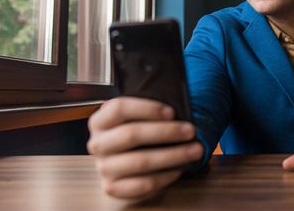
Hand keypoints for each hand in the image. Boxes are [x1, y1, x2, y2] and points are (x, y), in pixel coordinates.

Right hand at [87, 97, 203, 199]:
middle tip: (191, 130)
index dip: (147, 108)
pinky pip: (142, 184)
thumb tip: (181, 104)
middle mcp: (98, 144)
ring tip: (195, 150)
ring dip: (173, 155)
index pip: (119, 108)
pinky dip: (164, 176)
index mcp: (100, 121)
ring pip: (140, 161)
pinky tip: (179, 169)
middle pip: (131, 134)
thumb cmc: (137, 135)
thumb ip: (150, 111)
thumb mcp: (138, 119)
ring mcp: (104, 168)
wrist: (124, 165)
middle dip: (166, 132)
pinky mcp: (114, 188)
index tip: (172, 112)